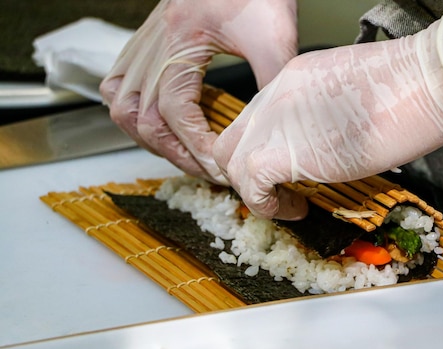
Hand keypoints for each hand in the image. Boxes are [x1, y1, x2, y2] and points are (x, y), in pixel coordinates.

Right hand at [99, 0, 297, 183]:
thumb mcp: (274, 35)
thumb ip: (272, 81)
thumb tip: (271, 128)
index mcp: (179, 37)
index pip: (174, 110)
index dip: (197, 146)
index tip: (221, 167)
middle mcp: (153, 42)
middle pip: (142, 117)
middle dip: (176, 153)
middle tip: (208, 171)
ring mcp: (144, 43)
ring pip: (122, 107)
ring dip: (151, 139)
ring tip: (185, 156)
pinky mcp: (147, 44)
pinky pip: (121, 87)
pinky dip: (136, 115)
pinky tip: (162, 126)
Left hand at [214, 1, 442, 219]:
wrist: (428, 81)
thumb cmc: (413, 87)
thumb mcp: (356, 97)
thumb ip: (329, 117)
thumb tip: (328, 146)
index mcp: (292, 79)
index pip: (256, 119)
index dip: (263, 150)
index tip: (284, 172)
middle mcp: (274, 96)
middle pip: (232, 140)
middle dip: (246, 172)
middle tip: (275, 191)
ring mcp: (275, 121)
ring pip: (233, 164)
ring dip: (256, 193)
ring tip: (290, 204)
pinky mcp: (283, 151)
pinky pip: (251, 187)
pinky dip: (268, 205)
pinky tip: (297, 209)